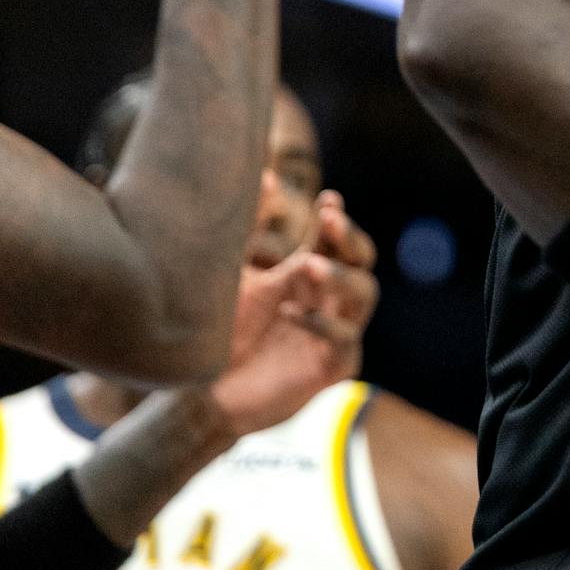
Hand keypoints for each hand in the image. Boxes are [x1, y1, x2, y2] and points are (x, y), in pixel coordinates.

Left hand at [207, 193, 379, 436]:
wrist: (204, 394)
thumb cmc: (221, 333)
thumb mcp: (233, 274)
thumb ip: (250, 228)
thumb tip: (266, 176)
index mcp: (309, 272)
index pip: (336, 238)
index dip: (337, 219)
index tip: (327, 199)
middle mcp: (329, 298)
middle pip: (362, 260)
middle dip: (350, 238)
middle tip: (329, 219)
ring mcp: (337, 332)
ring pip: (365, 295)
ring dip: (342, 276)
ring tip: (309, 265)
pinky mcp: (333, 367)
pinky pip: (345, 341)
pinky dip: (323, 323)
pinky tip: (291, 313)